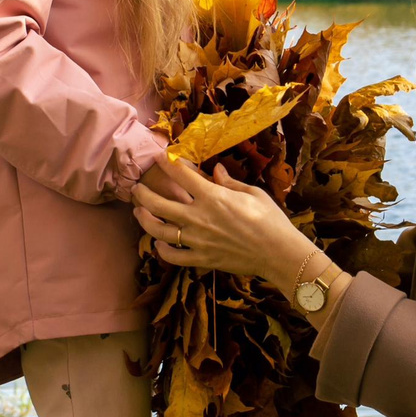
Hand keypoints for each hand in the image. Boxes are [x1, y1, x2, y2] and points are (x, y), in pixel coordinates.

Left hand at [131, 156, 316, 290]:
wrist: (279, 253)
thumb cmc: (271, 220)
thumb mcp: (253, 193)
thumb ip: (229, 182)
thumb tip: (215, 170)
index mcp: (213, 197)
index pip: (181, 175)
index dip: (168, 163)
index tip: (160, 156)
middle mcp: (199, 217)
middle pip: (159, 203)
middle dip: (143, 193)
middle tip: (137, 188)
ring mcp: (197, 241)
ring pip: (159, 230)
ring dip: (144, 219)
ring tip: (138, 212)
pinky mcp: (201, 259)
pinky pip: (173, 256)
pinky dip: (162, 250)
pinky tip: (158, 243)